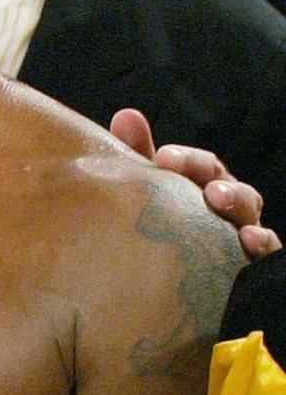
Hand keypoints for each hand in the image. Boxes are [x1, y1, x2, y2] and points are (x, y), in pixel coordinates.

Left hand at [110, 108, 278, 258]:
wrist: (162, 278)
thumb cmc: (161, 226)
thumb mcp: (148, 193)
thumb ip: (139, 156)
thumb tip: (126, 115)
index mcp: (205, 186)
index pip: (203, 167)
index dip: (187, 160)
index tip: (163, 158)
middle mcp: (228, 207)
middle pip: (232, 188)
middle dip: (219, 183)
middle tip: (204, 188)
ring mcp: (243, 232)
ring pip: (250, 213)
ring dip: (237, 204)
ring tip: (219, 201)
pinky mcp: (251, 262)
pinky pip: (267, 250)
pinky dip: (263, 242)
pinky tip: (248, 240)